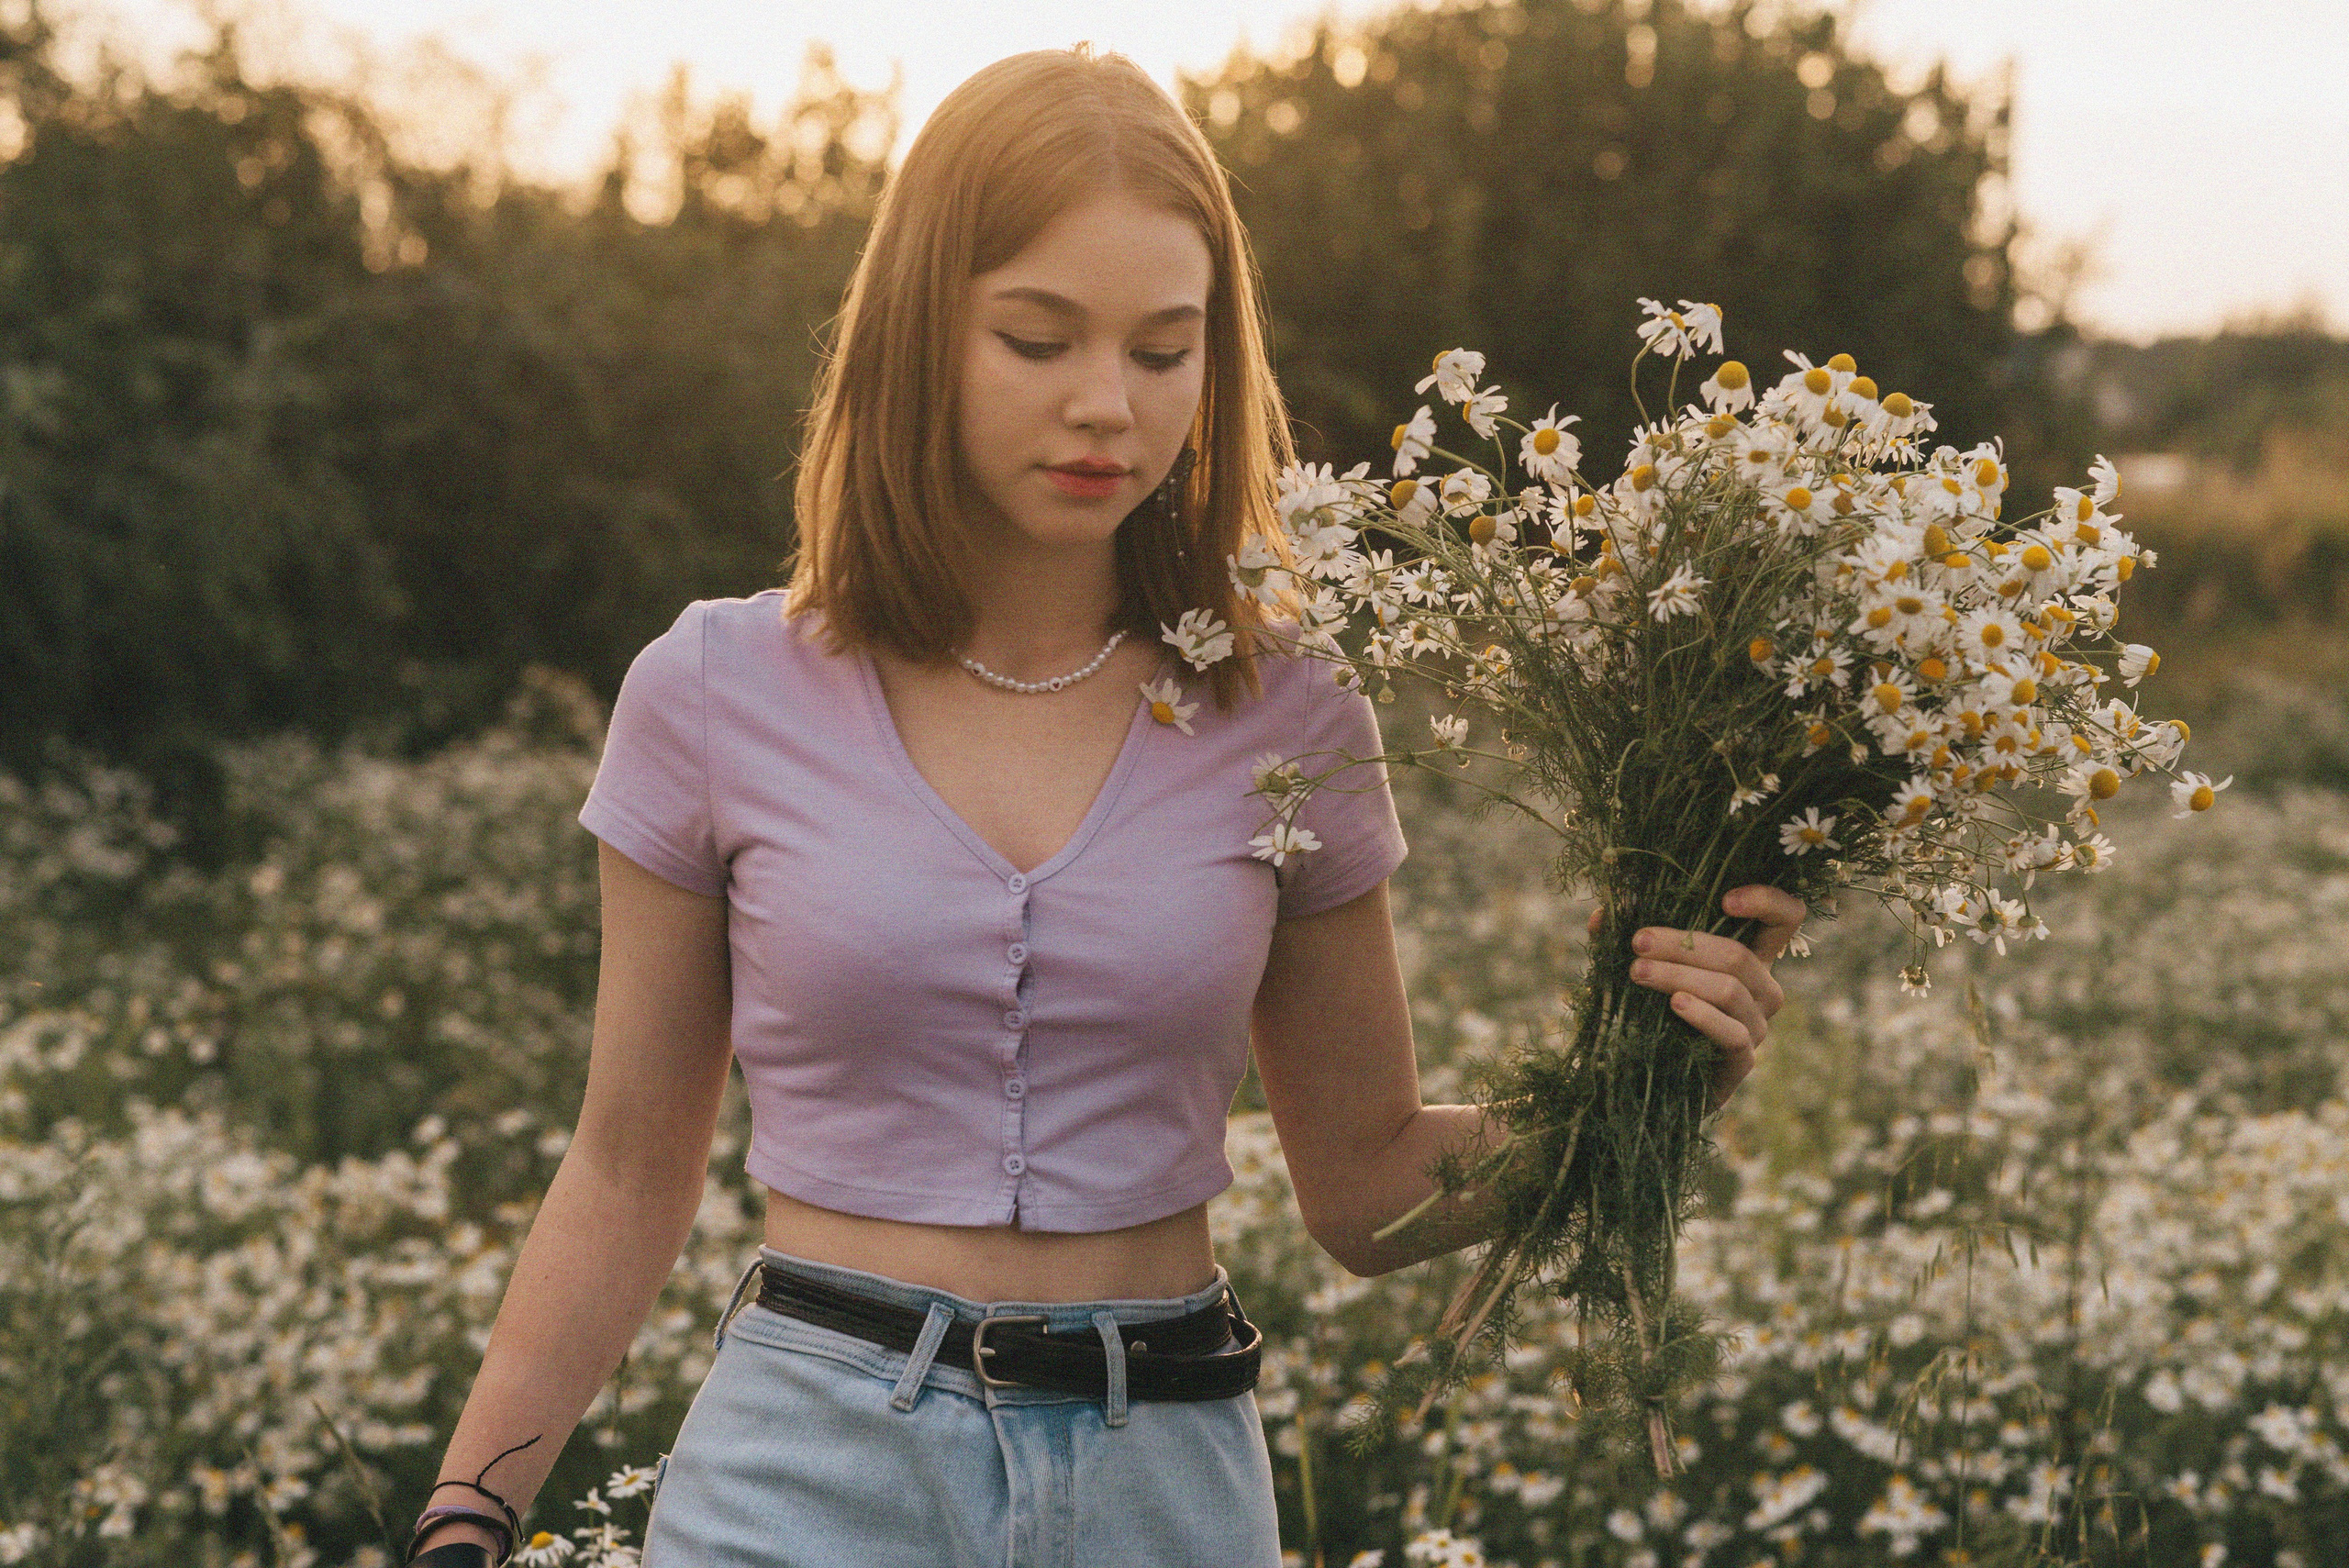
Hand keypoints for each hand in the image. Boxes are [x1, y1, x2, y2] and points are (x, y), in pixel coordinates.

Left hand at [1586, 885, 1807, 1112]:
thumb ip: (1633, 942)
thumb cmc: (1655, 1014)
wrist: (1654, 1083)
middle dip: (1684, 943)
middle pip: (1739, 955)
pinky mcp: (1742, 1061)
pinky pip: (1732, 1034)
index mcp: (1750, 958)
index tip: (1724, 898)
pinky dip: (1703, 1016)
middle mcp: (1763, 990)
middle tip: (1638, 941)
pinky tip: (1675, 1005)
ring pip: (1730, 990)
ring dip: (1679, 976)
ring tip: (1637, 972)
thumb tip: (1600, 917)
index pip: (1785, 919)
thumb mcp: (1647, 969)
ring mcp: (1756, 1026)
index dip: (1767, 900)